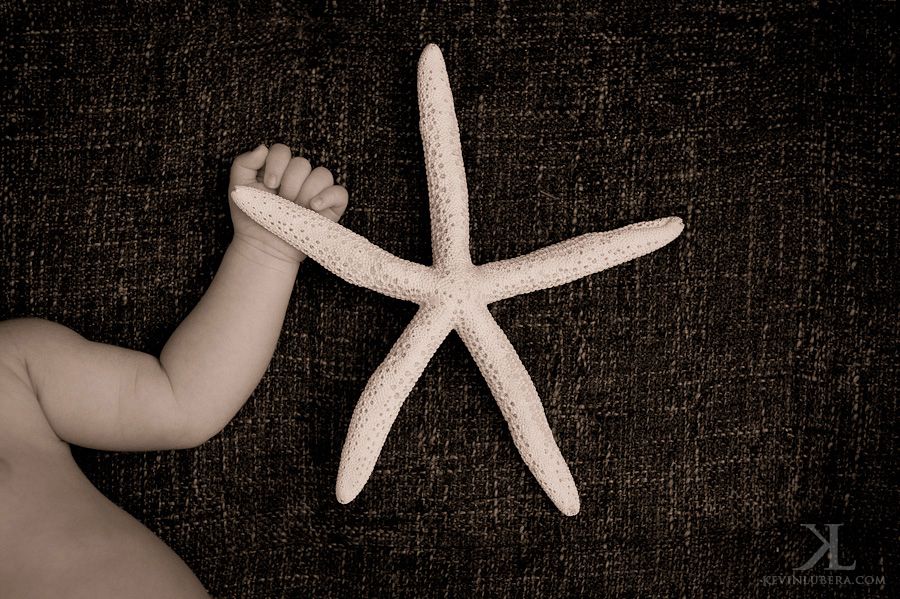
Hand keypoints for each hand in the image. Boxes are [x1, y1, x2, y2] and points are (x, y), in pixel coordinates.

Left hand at [228, 143, 348, 263]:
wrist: (263, 246)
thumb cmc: (251, 217)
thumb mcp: (238, 187)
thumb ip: (243, 163)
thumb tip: (263, 148)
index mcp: (279, 169)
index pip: (283, 151)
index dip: (277, 164)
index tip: (269, 185)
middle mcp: (300, 177)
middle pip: (302, 163)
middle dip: (289, 184)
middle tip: (281, 202)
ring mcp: (317, 191)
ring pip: (322, 174)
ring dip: (305, 192)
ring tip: (295, 209)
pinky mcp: (331, 207)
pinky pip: (340, 192)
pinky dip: (328, 197)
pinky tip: (313, 207)